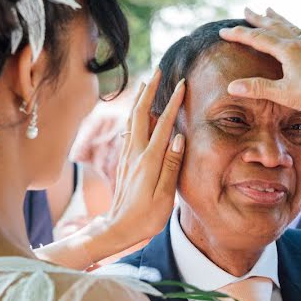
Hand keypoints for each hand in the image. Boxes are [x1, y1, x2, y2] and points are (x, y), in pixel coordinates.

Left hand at [102, 70, 185, 249]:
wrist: (118, 229)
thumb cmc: (146, 217)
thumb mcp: (164, 195)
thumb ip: (171, 164)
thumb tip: (177, 136)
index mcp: (148, 160)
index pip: (163, 124)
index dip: (173, 102)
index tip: (182, 84)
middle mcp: (135, 153)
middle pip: (141, 113)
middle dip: (150, 90)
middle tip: (159, 71)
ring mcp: (128, 156)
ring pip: (133, 119)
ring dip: (141, 99)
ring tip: (147, 83)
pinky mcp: (125, 161)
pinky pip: (130, 130)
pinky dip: (136, 114)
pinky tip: (138, 112)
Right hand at [219, 8, 300, 112]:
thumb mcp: (283, 93)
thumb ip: (258, 88)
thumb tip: (231, 86)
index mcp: (286, 50)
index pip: (257, 38)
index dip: (238, 34)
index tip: (222, 31)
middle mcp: (297, 43)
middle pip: (273, 26)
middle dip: (257, 18)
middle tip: (245, 9)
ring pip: (289, 26)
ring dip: (276, 17)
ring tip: (269, 8)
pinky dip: (293, 27)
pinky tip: (296, 30)